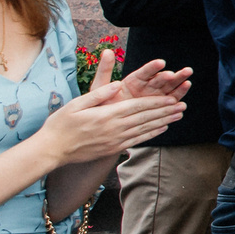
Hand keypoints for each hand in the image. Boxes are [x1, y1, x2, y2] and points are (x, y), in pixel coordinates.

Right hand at [43, 79, 187, 165]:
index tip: (171, 98)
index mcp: (106, 114)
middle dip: (165, 111)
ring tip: (178, 116)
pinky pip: (137, 140)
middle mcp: (114, 128)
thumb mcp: (77, 103)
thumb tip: (117, 84)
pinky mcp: (113, 149)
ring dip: (163, 122)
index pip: (137, 106)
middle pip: (145, 118)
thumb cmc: (61, 124)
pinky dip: (152, 134)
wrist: (52, 149)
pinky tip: (162, 129)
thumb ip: (99, 94)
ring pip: (145, 129)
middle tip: (182, 106)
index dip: (156, 102)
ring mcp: (114, 140)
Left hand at [100, 59, 189, 104]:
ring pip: (169, 91)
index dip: (153, 68)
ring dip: (179, 86)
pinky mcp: (156, 109)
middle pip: (162, 80)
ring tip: (188, 82)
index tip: (161, 63)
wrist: (103, 126)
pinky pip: (168, 105)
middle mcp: (146, 88)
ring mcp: (153, 98)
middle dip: (174, 76)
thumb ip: (105, 70)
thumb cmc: (101, 105)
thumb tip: (107, 51)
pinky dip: (175, 103)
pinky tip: (182, 103)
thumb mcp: (100, 87)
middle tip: (184, 71)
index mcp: (133, 81)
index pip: (145, 73)